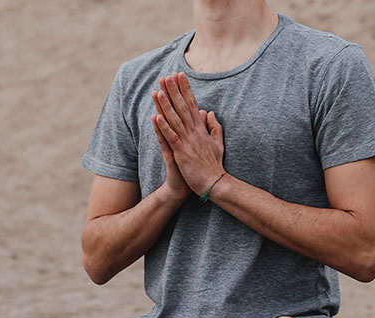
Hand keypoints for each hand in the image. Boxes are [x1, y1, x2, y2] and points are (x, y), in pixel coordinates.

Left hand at [154, 72, 224, 195]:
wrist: (215, 183)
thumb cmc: (214, 165)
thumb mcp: (218, 143)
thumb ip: (214, 127)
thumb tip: (210, 112)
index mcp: (201, 129)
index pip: (192, 104)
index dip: (185, 89)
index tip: (179, 76)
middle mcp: (194, 132)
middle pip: (182, 108)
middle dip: (174, 91)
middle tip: (166, 77)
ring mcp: (187, 142)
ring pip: (175, 120)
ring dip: (166, 105)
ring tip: (158, 91)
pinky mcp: (182, 153)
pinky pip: (171, 138)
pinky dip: (163, 127)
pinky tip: (156, 117)